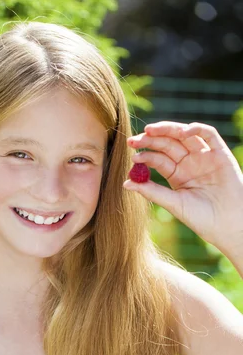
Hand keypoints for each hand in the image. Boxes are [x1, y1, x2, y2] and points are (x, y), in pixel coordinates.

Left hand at [123, 121, 242, 255]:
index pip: (158, 158)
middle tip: (134, 139)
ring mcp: (204, 156)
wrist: (228, 225)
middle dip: (151, 139)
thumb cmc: (202, 218)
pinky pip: (208, 135)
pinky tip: (182, 131)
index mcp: (177, 175)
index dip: (145, 154)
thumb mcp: (173, 204)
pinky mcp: (220, 153)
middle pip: (168, 144)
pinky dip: (196, 129)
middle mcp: (189, 163)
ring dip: (168, 130)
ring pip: (184, 136)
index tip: (131, 154)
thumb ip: (152, 191)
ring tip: (151, 130)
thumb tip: (125, 183)